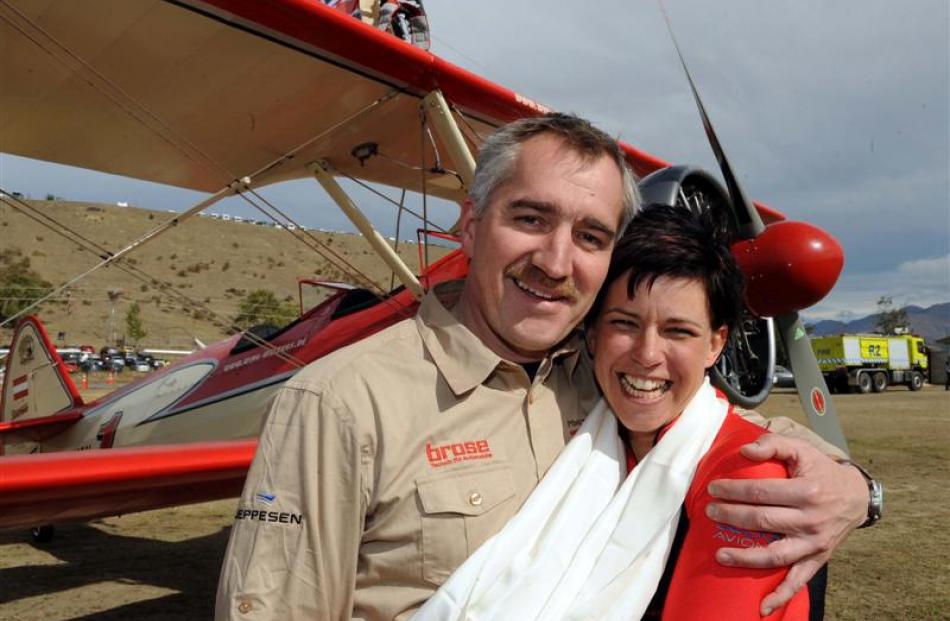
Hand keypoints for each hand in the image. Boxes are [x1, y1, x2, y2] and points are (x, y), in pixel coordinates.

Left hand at [705, 434, 868, 615]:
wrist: (856, 496)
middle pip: (763, 521)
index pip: (761, 492)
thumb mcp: (802, 449)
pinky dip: (781, 596)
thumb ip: (773, 444)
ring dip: (745, 557)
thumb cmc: (821, 470)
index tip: (713, 488)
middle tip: (710, 512)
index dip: (734, 490)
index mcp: (807, 491)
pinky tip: (762, 607)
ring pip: (775, 555)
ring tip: (720, 554)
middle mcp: (811, 520)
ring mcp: (814, 543)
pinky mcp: (818, 559)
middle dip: (732, 516)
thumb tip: (744, 451)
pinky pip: (798, 581)